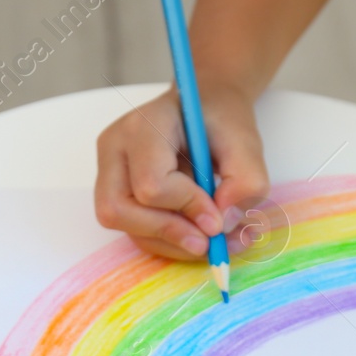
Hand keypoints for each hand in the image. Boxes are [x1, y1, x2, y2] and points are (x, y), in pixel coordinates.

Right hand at [94, 85, 268, 260]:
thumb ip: (246, 181)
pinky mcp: (115, 194)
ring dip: (171, 242)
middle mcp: (115, 149)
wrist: (206, 112)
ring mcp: (109, 173)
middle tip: (208, 243)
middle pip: (119, 211)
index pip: (151, 182)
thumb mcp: (246, 143)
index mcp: (144, 126)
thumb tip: (223, 225)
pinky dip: (169, 243)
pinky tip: (197, 235)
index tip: (219, 220)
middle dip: (168, 233)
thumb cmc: (220, 122)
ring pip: (125, 228)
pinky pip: (134, 233)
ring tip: (211, 239)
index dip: (187, 207)